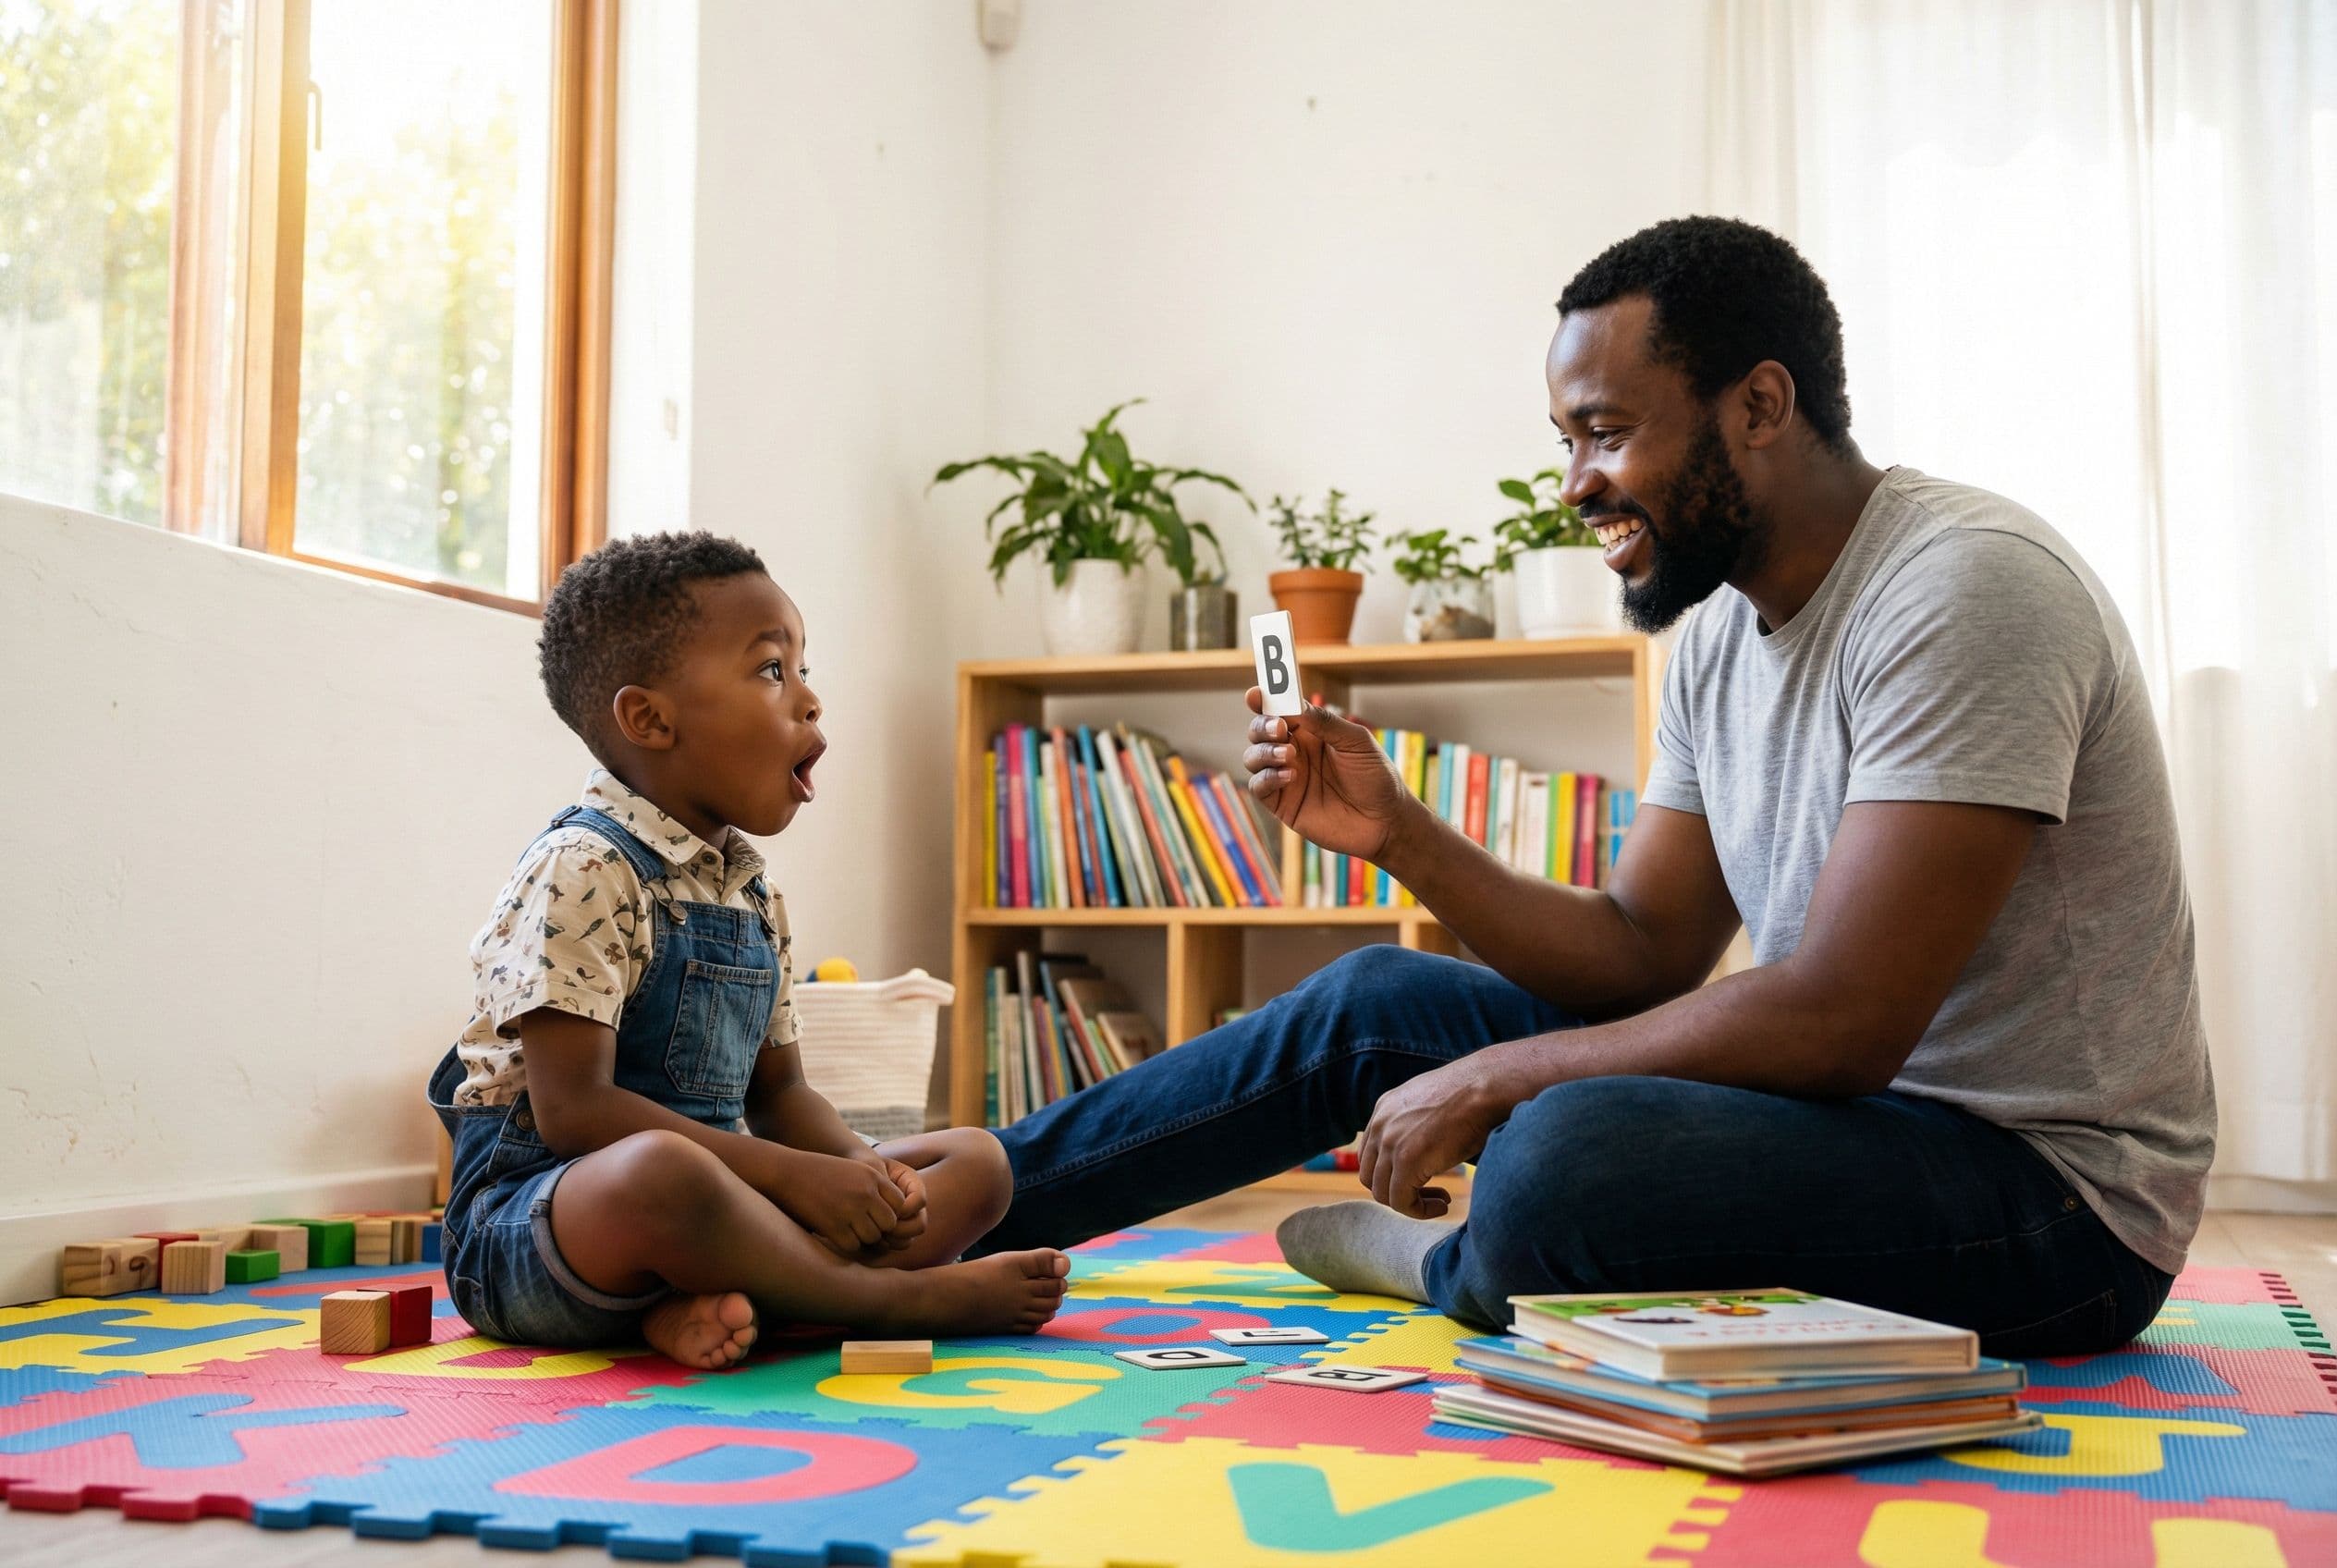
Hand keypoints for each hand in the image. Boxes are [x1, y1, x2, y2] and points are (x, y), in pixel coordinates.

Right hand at [775, 1151, 910, 1252]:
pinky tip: (835, 1234)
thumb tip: (894, 1217)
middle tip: (862, 1225)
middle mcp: (866, 1192)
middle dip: (878, 1228)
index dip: (889, 1212)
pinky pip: (853, 1245)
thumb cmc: (820, 1172)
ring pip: (872, 1237)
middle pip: (889, 1223)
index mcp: (873, 1176)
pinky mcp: (833, 1226)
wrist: (786, 1172)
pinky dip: (846, 1244)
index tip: (875, 1213)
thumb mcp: (853, 1170)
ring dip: (862, 1238)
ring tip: (847, 1229)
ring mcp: (850, 1209)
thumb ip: (874, 1188)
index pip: (900, 1203)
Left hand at [854, 1151, 929, 1250]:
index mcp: (912, 1183)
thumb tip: (893, 1208)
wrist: (850, 1174)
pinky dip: (886, 1246)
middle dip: (901, 1230)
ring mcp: (904, 1219)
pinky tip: (870, 1238)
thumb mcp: (872, 1166)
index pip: (920, 1200)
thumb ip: (883, 1180)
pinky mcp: (894, 1230)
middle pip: (919, 1224)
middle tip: (882, 1228)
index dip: (905, 1208)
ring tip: (874, 1233)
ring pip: (909, 1239)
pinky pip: (897, 1245)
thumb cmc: (862, 1165)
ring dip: (893, 1241)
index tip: (885, 1208)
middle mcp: (912, 1203)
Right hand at [1242, 688, 1417, 861]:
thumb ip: (1325, 722)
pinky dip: (1267, 777)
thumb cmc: (1376, 776)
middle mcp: (1294, 751)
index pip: (1279, 710)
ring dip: (1264, 751)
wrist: (1385, 819)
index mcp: (1310, 732)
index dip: (1264, 700)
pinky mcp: (1282, 803)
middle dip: (1262, 726)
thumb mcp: (1356, 741)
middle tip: (1279, 728)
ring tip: (1289, 755)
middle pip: (1259, 731)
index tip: (1255, 695)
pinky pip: (1258, 786)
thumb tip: (1294, 704)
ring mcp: (1285, 777)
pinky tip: (1290, 776)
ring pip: (1253, 757)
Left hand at [1358, 1060, 1503, 1217]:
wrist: (1485, 1088)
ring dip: (1411, 1204)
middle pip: (1371, 1176)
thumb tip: (1422, 1148)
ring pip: (1383, 1193)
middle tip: (1429, 1194)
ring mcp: (1389, 1143)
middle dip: (1398, 1191)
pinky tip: (1443, 1204)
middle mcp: (1380, 1125)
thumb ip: (1416, 1124)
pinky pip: (1401, 1202)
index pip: (1372, 1155)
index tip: (1421, 1179)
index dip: (1392, 1174)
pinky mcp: (1406, 1161)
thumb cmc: (1471, 1096)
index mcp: (1384, 1109)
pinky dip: (1420, 1211)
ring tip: (1439, 1201)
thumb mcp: (1431, 1105)